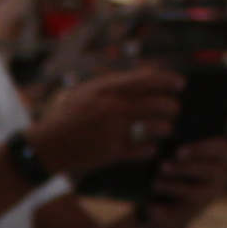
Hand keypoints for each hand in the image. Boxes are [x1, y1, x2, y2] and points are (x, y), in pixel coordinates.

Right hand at [26, 58, 174, 179]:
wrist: (46, 146)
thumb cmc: (66, 116)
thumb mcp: (85, 91)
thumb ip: (112, 82)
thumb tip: (144, 74)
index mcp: (105, 90)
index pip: (146, 79)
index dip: (168, 80)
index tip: (181, 83)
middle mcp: (112, 108)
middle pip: (156, 104)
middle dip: (171, 106)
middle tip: (175, 108)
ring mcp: (113, 131)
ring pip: (154, 127)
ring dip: (165, 127)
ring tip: (166, 128)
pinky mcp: (111, 153)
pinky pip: (143, 149)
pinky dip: (151, 147)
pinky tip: (153, 147)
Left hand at [142, 132, 226, 216]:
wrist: (161, 207)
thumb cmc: (169, 171)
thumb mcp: (173, 155)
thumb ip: (176, 144)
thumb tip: (164, 128)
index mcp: (218, 155)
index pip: (221, 146)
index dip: (202, 147)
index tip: (179, 151)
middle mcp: (220, 174)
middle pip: (209, 169)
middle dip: (184, 167)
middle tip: (163, 165)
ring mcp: (209, 194)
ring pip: (194, 189)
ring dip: (171, 185)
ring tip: (154, 182)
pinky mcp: (195, 211)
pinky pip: (180, 208)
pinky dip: (164, 206)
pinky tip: (152, 204)